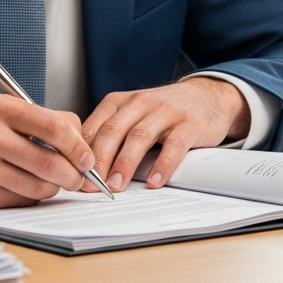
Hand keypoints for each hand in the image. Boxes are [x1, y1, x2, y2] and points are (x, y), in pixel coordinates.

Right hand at [0, 95, 95, 207]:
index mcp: (1, 109)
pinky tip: (21, 185)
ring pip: (39, 187)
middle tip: (78, 177)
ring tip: (48, 179)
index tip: (87, 157)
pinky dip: (30, 196)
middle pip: (52, 163)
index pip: (57, 127)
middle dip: (74, 175)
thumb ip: (41, 121)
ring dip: (52, 187)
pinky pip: (19, 201)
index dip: (80, 146)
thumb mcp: (0, 110)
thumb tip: (81, 142)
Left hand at [81, 77, 248, 192]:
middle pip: (113, 131)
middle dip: (99, 161)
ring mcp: (166, 111)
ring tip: (116, 186)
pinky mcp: (189, 123)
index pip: (94, 127)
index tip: (74, 175)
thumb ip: (112, 132)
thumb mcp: (133, 113)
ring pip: (139, 137)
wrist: (208, 95)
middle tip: (91, 185)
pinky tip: (155, 181)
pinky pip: (173, 145)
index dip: (81, 153)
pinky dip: (163, 165)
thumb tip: (84, 167)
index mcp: (121, 101)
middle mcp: (141, 102)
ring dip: (125, 164)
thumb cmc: (165, 111)